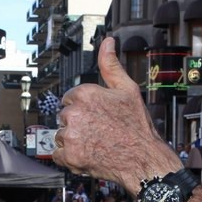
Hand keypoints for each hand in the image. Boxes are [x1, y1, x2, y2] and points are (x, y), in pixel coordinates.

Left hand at [53, 36, 182, 193]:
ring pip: (60, 135)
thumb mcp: (127, 89)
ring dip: (73, 140)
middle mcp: (74, 113)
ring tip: (95, 142)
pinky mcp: (69, 156)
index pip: (69, 98)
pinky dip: (69, 156)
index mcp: (85, 94)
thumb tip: (107, 42)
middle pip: (64, 116)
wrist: (143, 159)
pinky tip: (87, 153)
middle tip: (99, 130)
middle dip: (77, 123)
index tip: (96, 115)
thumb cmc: (137, 126)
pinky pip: (58, 154)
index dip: (84, 107)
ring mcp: (70, 136)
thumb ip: (110, 65)